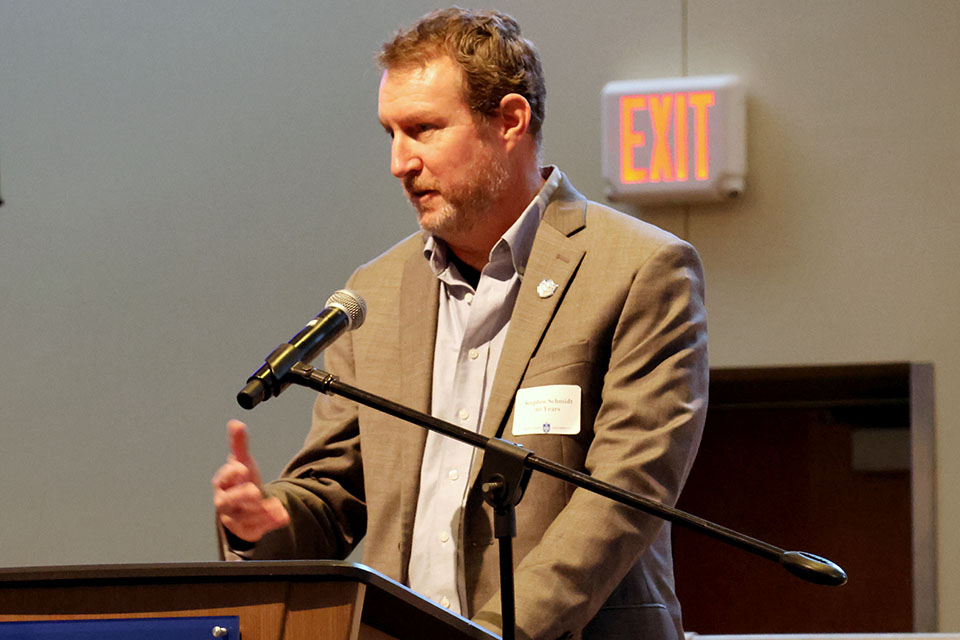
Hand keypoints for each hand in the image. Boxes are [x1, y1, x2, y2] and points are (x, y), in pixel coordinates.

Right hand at [212, 419, 289, 542]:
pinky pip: (255, 530)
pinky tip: (282, 516)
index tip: (242, 467)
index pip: (221, 480)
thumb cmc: (241, 482)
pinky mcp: (246, 530)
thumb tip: (235, 423)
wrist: (246, 505)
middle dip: (240, 497)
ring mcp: (235, 518)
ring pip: (242, 518)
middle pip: (226, 503)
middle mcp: (226, 503)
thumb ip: (239, 445)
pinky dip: (269, 523)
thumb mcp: (243, 462)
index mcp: (224, 485)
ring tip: (276, 506)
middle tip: (255, 491)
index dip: (230, 474)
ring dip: (260, 512)